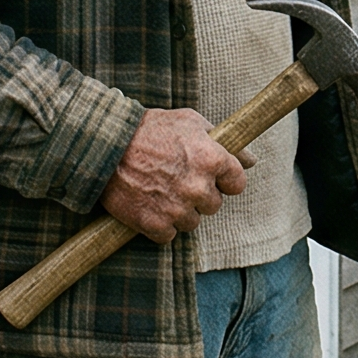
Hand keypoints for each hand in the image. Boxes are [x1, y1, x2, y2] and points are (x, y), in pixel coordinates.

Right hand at [100, 108, 249, 242]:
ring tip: (161, 191)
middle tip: (179, 180)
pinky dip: (160, 224)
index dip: (225, 180)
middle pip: (214, 205)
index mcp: (212, 159)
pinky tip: (150, 205)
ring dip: (180, 211)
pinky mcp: (154, 224)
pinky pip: (168, 235)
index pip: (238, 183)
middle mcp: (198, 187)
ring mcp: (177, 208)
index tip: (212, 177)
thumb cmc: (151, 128)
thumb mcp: (191, 122)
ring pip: (192, 222)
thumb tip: (251, 160)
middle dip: (200, 195)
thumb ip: (224, 142)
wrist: (105, 146)